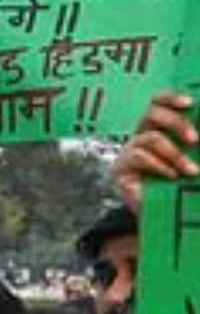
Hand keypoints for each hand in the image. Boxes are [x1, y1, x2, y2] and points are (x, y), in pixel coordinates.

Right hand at [114, 90, 198, 211]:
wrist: (160, 215)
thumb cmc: (178, 185)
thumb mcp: (191, 161)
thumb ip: (195, 148)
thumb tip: (199, 139)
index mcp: (158, 128)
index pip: (157, 102)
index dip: (170, 98)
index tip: (189, 103)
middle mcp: (141, 134)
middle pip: (151, 113)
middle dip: (176, 123)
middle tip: (194, 140)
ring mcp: (130, 150)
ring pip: (150, 137)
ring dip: (175, 154)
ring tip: (191, 171)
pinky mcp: (122, 168)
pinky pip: (141, 157)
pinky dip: (160, 165)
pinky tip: (172, 176)